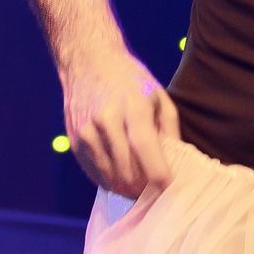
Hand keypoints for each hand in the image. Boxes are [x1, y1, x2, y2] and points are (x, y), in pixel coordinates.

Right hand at [61, 48, 178, 195]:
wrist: (89, 62)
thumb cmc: (131, 81)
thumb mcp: (159, 97)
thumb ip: (170, 131)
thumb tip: (178, 166)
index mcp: (132, 108)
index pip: (146, 152)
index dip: (159, 178)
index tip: (170, 188)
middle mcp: (106, 121)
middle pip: (128, 173)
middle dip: (145, 189)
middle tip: (156, 190)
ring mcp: (87, 133)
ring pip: (111, 179)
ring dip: (128, 189)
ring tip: (140, 185)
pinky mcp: (75, 142)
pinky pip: (95, 175)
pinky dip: (111, 182)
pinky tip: (122, 175)